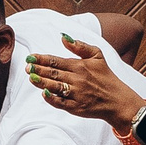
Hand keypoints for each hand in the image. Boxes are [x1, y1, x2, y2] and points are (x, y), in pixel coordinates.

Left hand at [25, 36, 143, 131]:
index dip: (42, 58)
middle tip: (27, 66)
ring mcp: (77, 94)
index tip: (30, 57)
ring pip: (55, 87)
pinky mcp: (77, 107)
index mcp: (80, 66)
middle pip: (54, 73)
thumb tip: (63, 37)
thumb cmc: (106, 77)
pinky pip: (61, 103)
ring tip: (31, 78)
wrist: (118, 101)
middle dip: (38, 69)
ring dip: (41, 82)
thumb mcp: (97, 56)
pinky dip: (52, 99)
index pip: (57, 61)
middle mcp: (78, 79)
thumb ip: (80, 46)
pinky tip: (43, 94)